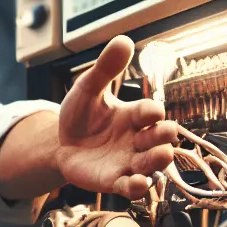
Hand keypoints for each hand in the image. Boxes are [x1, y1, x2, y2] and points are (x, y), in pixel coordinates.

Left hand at [53, 34, 178, 197]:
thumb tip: (124, 39)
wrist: (60, 143)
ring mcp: (128, 162)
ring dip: (157, 162)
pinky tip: (138, 183)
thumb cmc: (80, 115)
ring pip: (152, 164)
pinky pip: (133, 187)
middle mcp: (137, 139)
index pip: (151, 112)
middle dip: (165, 137)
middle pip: (160, 139)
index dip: (152, 112)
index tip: (151, 112)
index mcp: (134, 116)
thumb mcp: (88, 89)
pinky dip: (139, 187)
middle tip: (166, 135)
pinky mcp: (115, 181)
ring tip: (159, 157)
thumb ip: (105, 69)